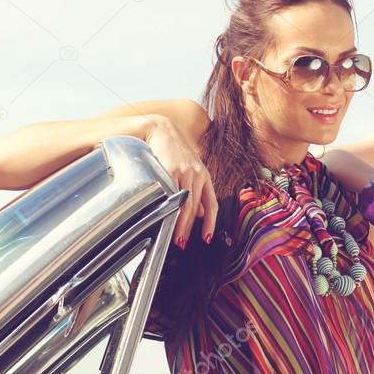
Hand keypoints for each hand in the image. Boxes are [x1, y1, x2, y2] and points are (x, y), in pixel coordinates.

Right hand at [144, 116, 217, 248]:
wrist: (162, 131)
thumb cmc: (175, 153)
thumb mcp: (191, 170)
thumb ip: (197, 192)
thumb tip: (200, 214)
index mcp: (205, 177)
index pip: (211, 204)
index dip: (210, 223)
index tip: (206, 238)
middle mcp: (197, 175)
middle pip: (195, 207)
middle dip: (189, 227)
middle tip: (182, 243)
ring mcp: (184, 172)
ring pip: (184, 203)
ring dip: (179, 222)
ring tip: (174, 236)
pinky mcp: (169, 169)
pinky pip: (171, 193)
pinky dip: (169, 207)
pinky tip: (165, 216)